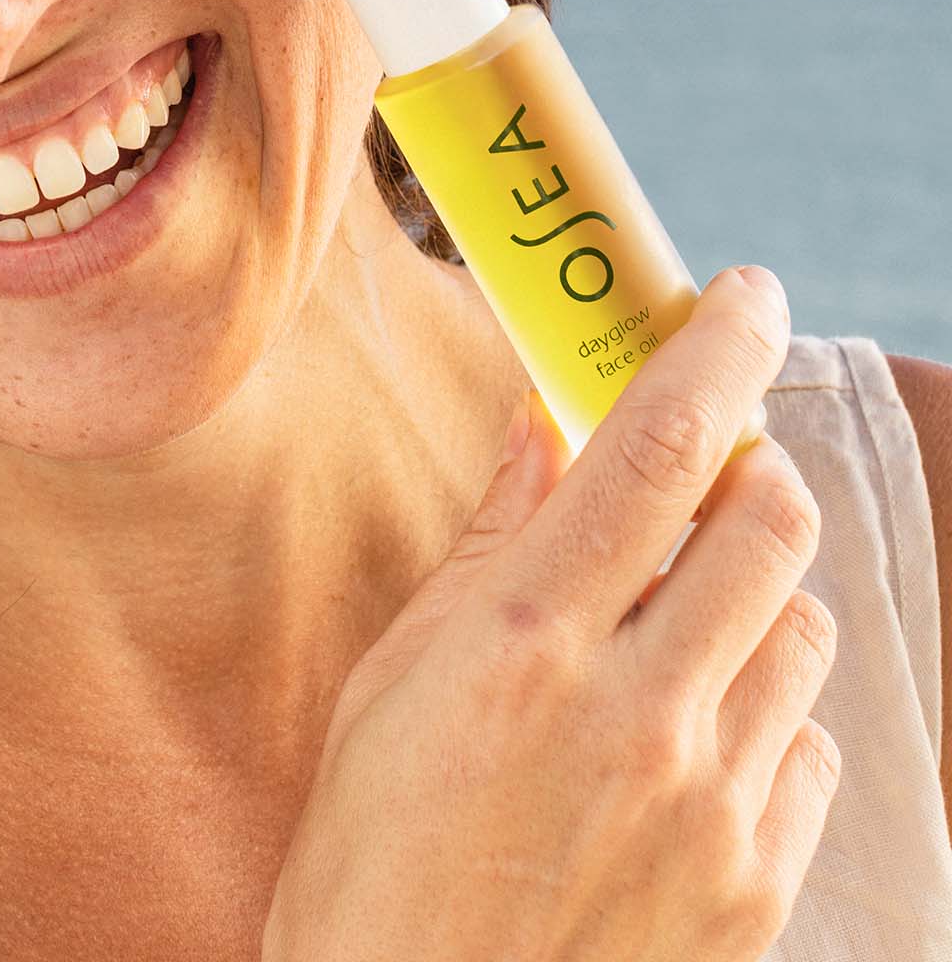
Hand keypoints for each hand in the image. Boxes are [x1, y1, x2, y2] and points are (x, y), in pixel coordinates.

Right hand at [262, 264, 837, 961]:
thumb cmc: (373, 859)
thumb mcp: (394, 682)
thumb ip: (486, 547)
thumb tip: (543, 431)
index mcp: (526, 641)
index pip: (657, 447)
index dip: (715, 347)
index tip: (744, 294)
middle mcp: (637, 712)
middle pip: (772, 522)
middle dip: (754, 468)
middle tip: (710, 475)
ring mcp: (711, 807)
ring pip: (806, 627)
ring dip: (756, 596)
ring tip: (680, 629)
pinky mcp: (756, 886)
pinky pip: (808, 747)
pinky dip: (765, 714)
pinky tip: (691, 742)